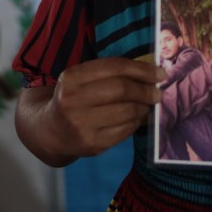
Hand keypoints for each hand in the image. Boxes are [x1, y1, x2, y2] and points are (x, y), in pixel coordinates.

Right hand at [47, 58, 163, 157]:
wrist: (52, 130)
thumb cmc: (75, 99)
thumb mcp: (81, 79)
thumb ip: (110, 73)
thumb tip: (151, 72)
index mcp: (71, 77)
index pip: (114, 67)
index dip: (141, 69)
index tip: (160, 73)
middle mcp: (73, 100)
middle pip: (121, 89)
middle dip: (146, 89)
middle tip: (158, 92)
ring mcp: (81, 124)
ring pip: (126, 111)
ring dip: (143, 107)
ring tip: (147, 105)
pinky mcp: (92, 144)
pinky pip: (125, 130)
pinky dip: (136, 122)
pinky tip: (137, 118)